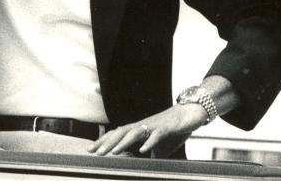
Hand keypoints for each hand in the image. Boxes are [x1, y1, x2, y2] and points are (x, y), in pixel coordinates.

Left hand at [89, 103, 208, 157]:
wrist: (190, 114)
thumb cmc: (172, 130)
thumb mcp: (159, 146)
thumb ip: (150, 154)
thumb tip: (144, 166)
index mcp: (139, 130)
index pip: (117, 135)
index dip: (103, 142)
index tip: (91, 150)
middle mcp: (143, 126)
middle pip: (121, 133)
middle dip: (107, 143)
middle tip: (94, 153)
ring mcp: (154, 126)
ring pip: (135, 132)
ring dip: (123, 142)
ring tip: (113, 152)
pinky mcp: (167, 128)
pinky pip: (157, 135)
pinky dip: (149, 142)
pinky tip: (143, 150)